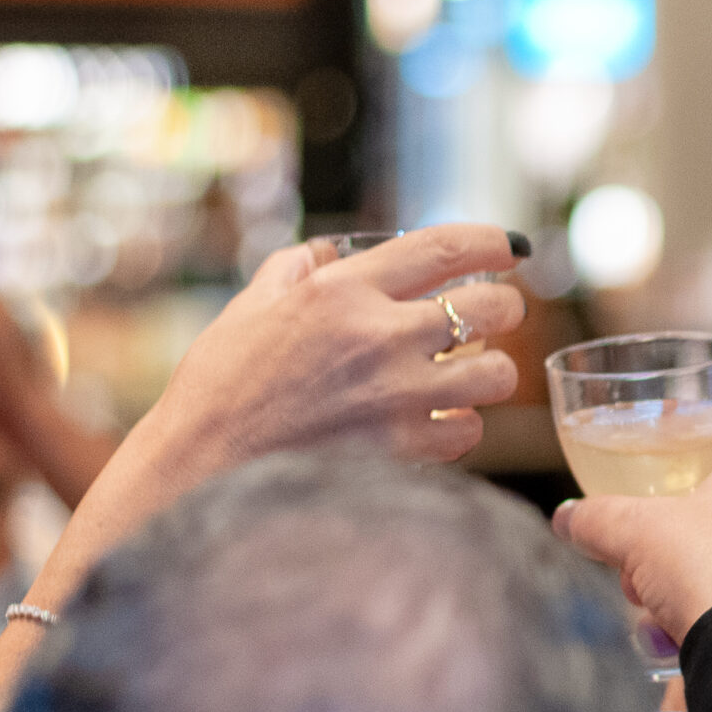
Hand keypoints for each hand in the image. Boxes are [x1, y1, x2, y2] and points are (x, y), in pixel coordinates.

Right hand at [145, 225, 524, 471]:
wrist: (199, 469)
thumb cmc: (217, 389)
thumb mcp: (247, 310)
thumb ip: (292, 271)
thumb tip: (327, 252)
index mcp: (342, 292)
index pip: (445, 249)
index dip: (493, 241)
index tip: (512, 246)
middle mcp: (380, 337)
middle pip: (491, 309)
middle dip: (505, 309)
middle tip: (496, 317)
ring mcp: (397, 395)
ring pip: (495, 373)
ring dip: (490, 372)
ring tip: (470, 375)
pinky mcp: (403, 449)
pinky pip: (469, 431)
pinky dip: (462, 427)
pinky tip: (440, 423)